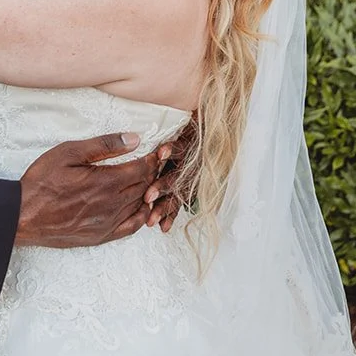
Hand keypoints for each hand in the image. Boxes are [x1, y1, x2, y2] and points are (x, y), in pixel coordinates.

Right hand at [15, 131, 175, 248]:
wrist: (24, 216)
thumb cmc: (43, 181)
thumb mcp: (69, 152)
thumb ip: (104, 145)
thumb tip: (134, 139)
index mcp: (106, 182)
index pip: (142, 169)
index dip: (153, 158)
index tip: (158, 151)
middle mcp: (112, 205)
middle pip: (144, 186)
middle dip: (153, 173)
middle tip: (156, 162)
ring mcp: (108, 223)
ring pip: (140, 205)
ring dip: (149, 192)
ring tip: (150, 180)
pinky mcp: (101, 236)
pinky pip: (131, 227)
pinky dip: (141, 215)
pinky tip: (141, 206)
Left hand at [144, 117, 196, 233]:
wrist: (213, 138)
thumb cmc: (192, 133)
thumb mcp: (187, 127)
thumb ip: (171, 128)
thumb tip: (142, 127)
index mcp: (189, 146)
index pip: (181, 148)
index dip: (172, 150)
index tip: (161, 153)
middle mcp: (192, 165)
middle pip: (178, 175)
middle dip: (163, 186)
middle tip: (148, 197)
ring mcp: (193, 179)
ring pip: (179, 194)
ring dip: (165, 207)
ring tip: (151, 220)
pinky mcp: (191, 189)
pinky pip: (181, 204)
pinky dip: (172, 216)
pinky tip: (163, 228)